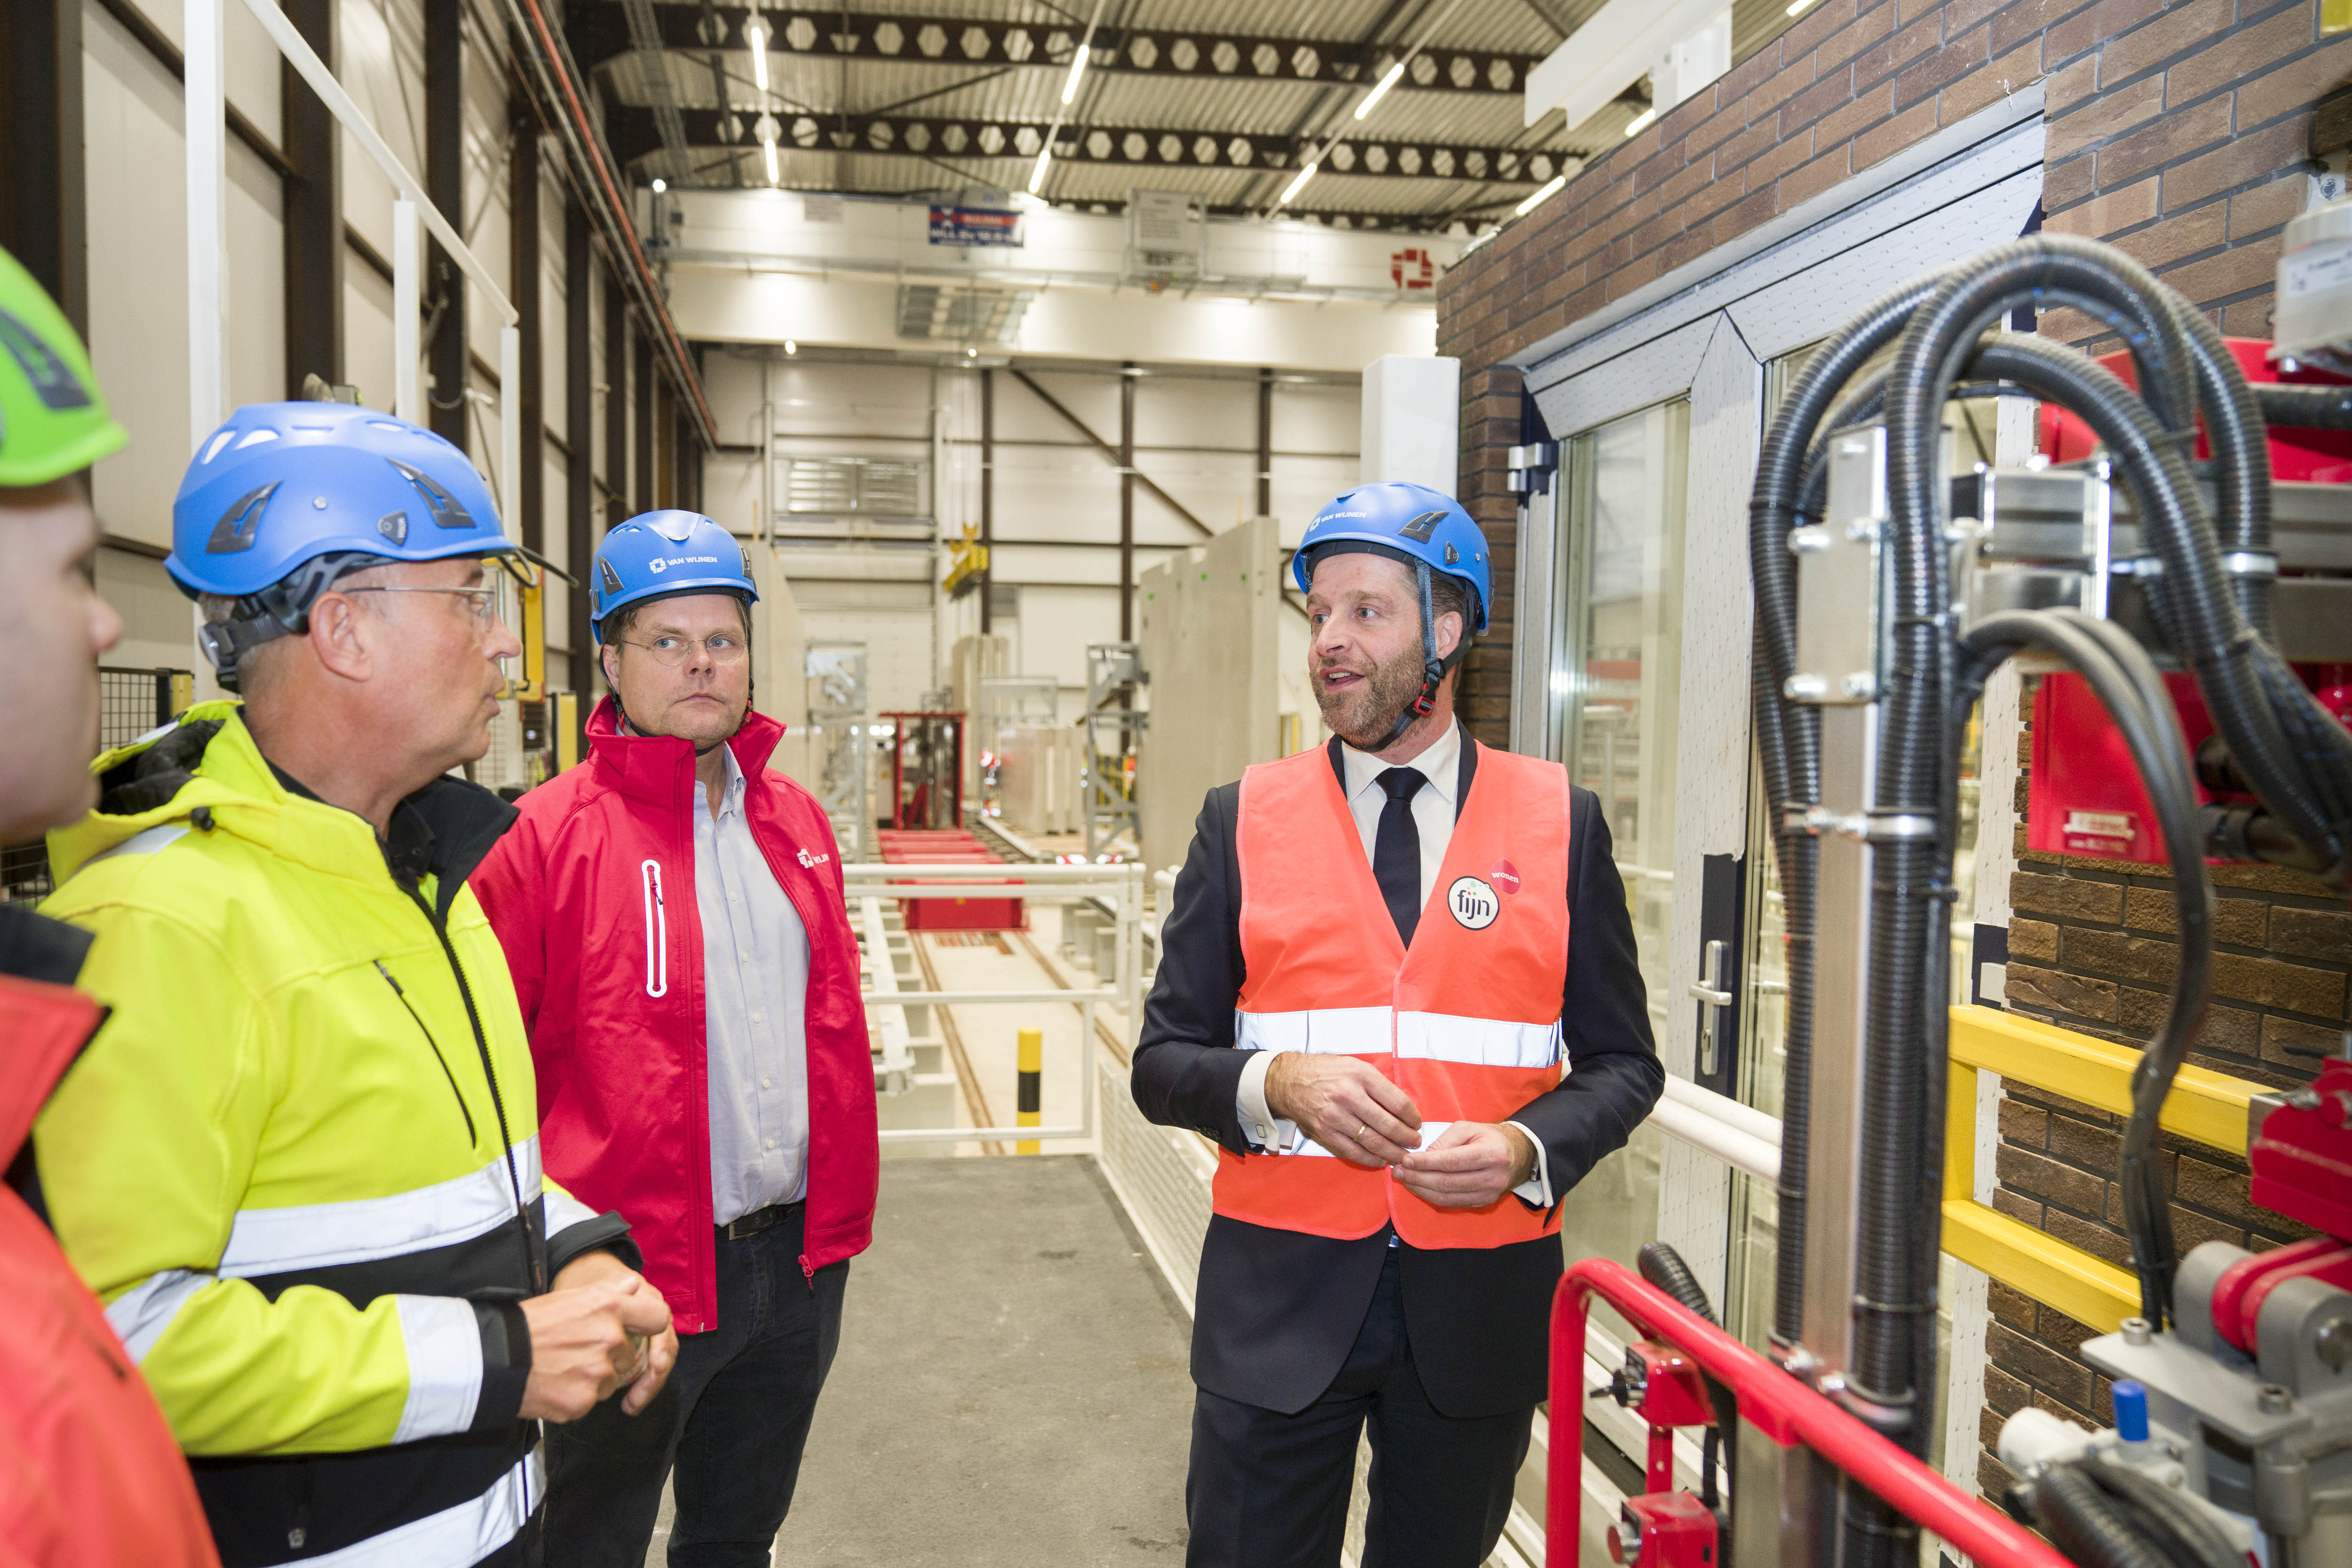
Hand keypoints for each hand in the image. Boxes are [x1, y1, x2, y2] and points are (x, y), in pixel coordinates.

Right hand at [521, 1256, 676, 1421]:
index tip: (640, 1330)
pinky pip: (590, 1402)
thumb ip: (609, 1293)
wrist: (495, 1358)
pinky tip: (554, 1384)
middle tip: (576, 1352)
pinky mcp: (583, 1402)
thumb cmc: (529, 1324)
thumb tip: (634, 1285)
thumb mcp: (570, 1296)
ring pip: (609, 1381)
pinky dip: (575, 1397)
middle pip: (628, 1355)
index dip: (649, 1325)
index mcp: (608, 1307)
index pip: (657, 1317)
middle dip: (609, 1356)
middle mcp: (609, 1338)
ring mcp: (598, 1373)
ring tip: (561, 1368)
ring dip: (593, 1379)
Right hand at [1263, 1053, 1422, 1167]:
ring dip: (1392, 1152)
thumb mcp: (1356, 1066)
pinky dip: (1370, 1159)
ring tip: (1403, 1155)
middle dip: (1407, 1138)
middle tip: (1415, 1143)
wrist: (1289, 1080)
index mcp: (1361, 1076)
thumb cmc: (1328, 1072)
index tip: (1417, 1124)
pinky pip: (1353, 1151)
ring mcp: (1335, 1116)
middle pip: (1388, 1125)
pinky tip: (1380, 1160)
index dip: (1412, 1118)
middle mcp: (1349, 1096)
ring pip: (1373, 1142)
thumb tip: (1404, 1109)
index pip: (1397, 1102)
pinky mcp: (1324, 1132)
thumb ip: (1379, 1085)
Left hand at [1394, 1122, 1535, 1209]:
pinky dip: (1431, 1196)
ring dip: (1420, 1189)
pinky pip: (1452, 1203)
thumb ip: (1445, 1141)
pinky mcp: (1483, 1203)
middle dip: (1417, 1177)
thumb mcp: (1468, 1128)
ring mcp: (1489, 1194)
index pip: (1452, 1162)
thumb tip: (1422, 1156)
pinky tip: (1418, 1187)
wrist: (1517, 1155)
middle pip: (1447, 1183)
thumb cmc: (1488, 1137)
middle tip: (1397, 1170)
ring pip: (1447, 1197)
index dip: (1426, 1163)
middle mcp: (1492, 1178)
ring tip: (1403, 1178)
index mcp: (1491, 1154)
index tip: (1405, 1159)